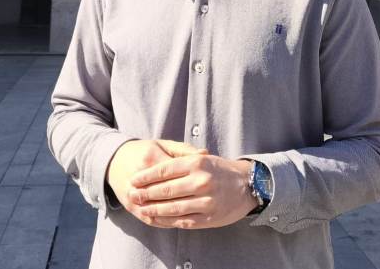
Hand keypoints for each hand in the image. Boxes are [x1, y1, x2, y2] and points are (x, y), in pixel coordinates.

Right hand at [106, 140, 206, 224]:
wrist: (114, 160)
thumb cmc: (145, 151)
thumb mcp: (163, 144)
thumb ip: (184, 150)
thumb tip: (205, 153)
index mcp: (151, 156)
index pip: (176, 170)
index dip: (193, 176)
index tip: (209, 181)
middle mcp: (141, 175)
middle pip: (168, 191)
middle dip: (188, 197)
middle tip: (207, 200)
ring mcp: (134, 193)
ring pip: (159, 207)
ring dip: (177, 213)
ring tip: (196, 213)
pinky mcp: (130, 206)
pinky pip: (150, 217)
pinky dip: (165, 221)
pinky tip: (180, 221)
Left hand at [127, 154, 256, 229]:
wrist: (247, 185)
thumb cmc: (220, 170)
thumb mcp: (202, 158)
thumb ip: (180, 160)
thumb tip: (153, 168)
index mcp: (197, 163)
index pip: (164, 170)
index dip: (146, 177)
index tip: (133, 180)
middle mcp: (201, 181)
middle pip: (165, 189)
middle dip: (145, 194)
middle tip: (131, 195)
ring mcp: (205, 201)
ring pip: (172, 207)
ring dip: (153, 209)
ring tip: (142, 209)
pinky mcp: (208, 218)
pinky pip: (182, 220)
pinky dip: (167, 221)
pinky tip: (157, 219)